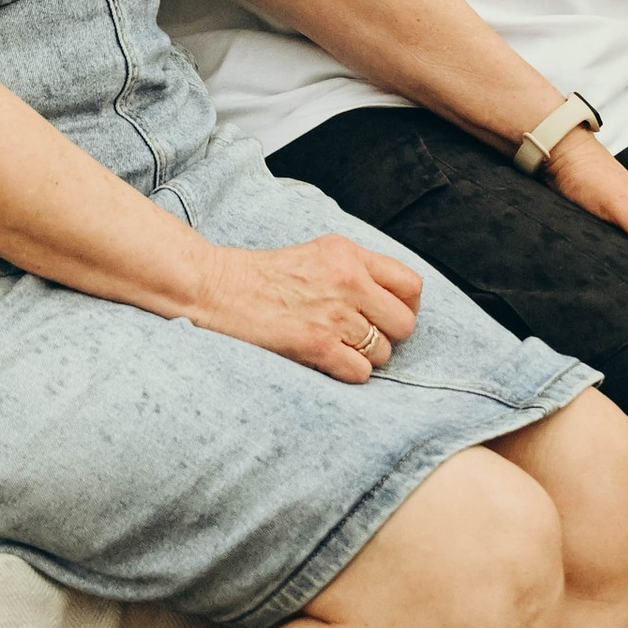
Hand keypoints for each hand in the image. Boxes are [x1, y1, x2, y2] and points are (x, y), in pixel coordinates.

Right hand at [189, 234, 424, 383]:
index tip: (388, 316)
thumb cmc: (263, 276)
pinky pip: (360, 373)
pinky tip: (325, 360)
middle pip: (404, 324)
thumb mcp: (317, 254)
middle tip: (362, 338)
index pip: (411, 285)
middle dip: (388, 337)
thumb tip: (393, 301)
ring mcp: (333, 313)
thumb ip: (356, 270)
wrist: (216, 288)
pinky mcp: (316, 344)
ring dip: (362, 357)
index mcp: (349, 254)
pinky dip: (347, 373)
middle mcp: (348, 280)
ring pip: (382, 353)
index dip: (406, 307)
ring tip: (334, 347)